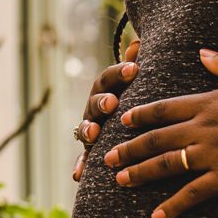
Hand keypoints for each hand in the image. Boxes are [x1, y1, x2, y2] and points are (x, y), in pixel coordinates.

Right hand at [70, 39, 137, 182]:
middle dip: (102, 102)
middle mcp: (95, 105)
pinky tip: (78, 175)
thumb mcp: (139, 79)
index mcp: (108, 87)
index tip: (134, 68)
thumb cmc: (137, 94)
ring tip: (94, 134)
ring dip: (88, 130)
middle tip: (112, 103)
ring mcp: (91, 127)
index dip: (121, 72)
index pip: (111, 76)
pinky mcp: (91, 149)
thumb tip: (139, 42)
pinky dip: (81, 165)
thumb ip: (136, 63)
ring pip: (85, 127)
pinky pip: (84, 157)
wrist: (125, 117)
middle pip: (95, 101)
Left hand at [103, 49, 217, 217]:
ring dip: (140, 174)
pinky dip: (173, 206)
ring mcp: (214, 153)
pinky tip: (156, 217)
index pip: (164, 108)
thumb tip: (202, 53)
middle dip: (129, 148)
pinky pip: (193, 194)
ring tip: (119, 181)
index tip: (123, 121)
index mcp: (209, 102)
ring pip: (166, 165)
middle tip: (106, 158)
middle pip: (157, 139)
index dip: (141, 116)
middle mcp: (204, 128)